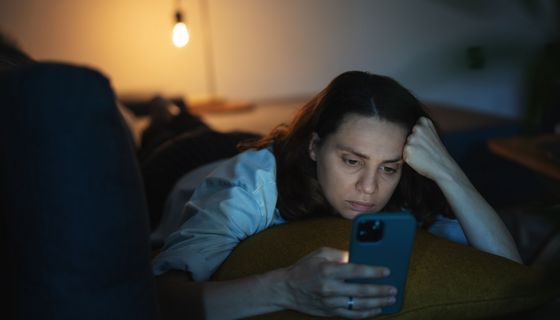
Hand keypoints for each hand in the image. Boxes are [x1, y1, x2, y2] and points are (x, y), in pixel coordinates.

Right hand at [280, 247, 396, 318]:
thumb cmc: (304, 268)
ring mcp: (330, 302)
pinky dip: (366, 313)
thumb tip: (358, 256)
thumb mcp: (320, 253)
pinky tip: (376, 309)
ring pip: (359, 305)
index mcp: (328, 270)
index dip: (373, 271)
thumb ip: (340, 255)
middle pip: (361, 291)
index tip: (387, 271)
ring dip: (377, 303)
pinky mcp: (330, 312)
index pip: (356, 271)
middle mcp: (330, 287)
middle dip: (380, 290)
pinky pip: (351, 315)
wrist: (287, 288)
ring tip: (390, 299)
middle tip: (393, 289)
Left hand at [403, 117, 457, 181]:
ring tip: (423, 154)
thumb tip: (402, 125)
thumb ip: (421, 128)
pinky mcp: (408, 149)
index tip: (428, 141)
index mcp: (424, 121)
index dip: (419, 137)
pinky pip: (403, 153)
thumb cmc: (436, 152)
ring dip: (411, 150)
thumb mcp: (431, 133)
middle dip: (414, 143)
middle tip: (425, 150)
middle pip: (407, 136)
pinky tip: (419, 159)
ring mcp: (413, 138)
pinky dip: (409, 158)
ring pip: (405, 144)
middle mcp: (418, 128)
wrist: (443, 167)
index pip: (413, 127)